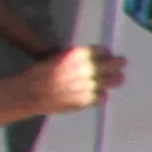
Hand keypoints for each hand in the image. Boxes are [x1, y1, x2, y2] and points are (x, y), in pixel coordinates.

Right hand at [0, 46, 116, 120]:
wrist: (29, 94)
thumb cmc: (38, 73)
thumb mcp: (57, 58)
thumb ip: (75, 57)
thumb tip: (90, 58)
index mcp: (76, 56)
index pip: (102, 50)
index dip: (106, 53)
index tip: (109, 54)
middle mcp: (85, 69)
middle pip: (113, 64)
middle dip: (119, 63)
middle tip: (123, 63)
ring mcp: (88, 86)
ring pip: (113, 81)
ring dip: (116, 79)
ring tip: (119, 78)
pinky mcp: (86, 100)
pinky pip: (103, 96)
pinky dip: (102, 94)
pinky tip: (100, 93)